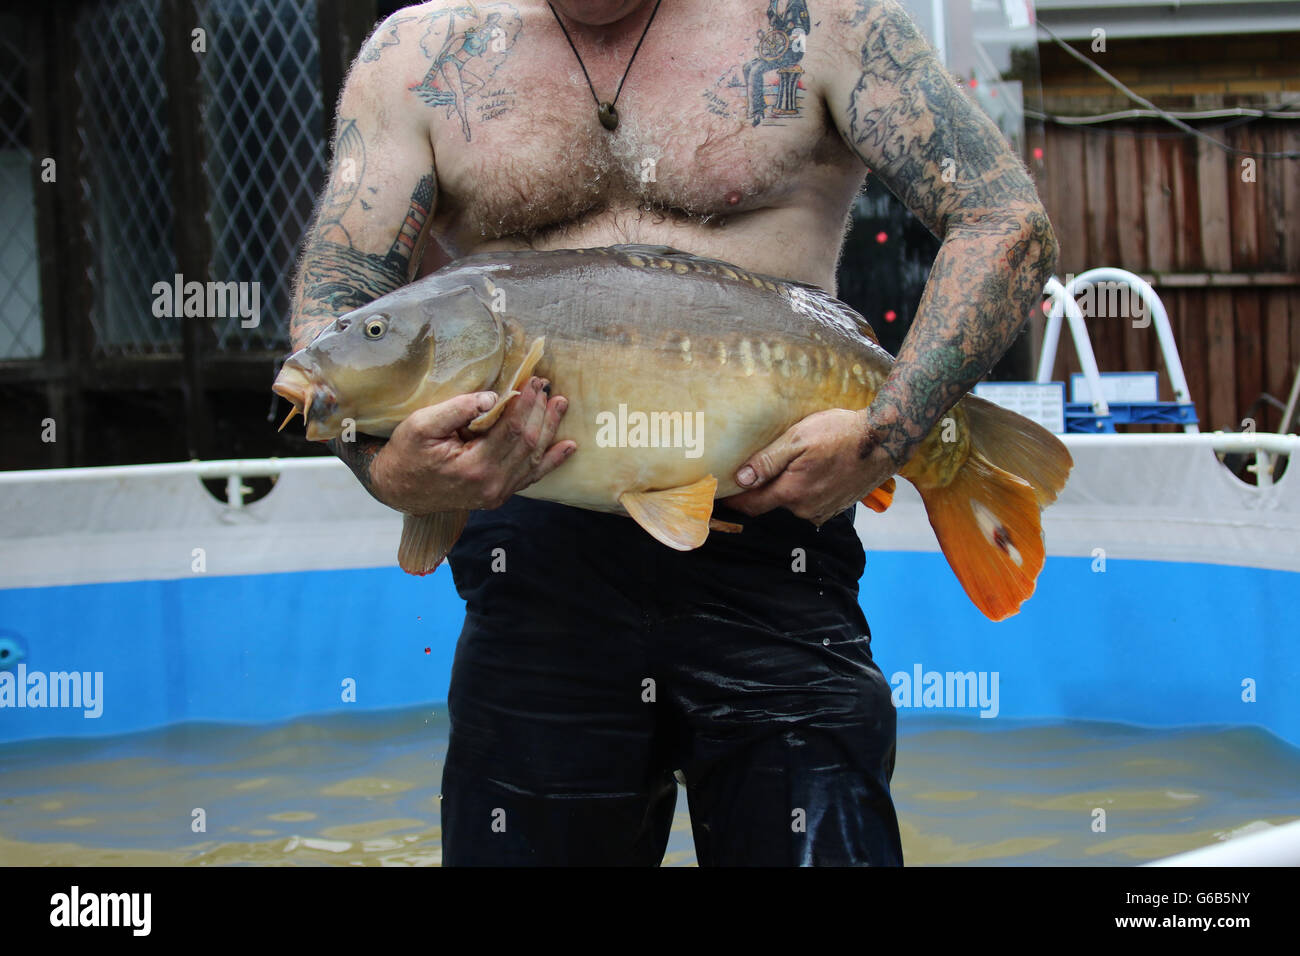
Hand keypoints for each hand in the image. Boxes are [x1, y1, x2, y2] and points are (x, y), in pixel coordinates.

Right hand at [370, 376, 573, 512]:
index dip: (525, 403)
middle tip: (545, 385)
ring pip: (534, 458)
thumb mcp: (420, 425)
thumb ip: (456, 409)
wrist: (399, 491)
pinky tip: (568, 447)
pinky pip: (531, 477)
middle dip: (539, 411)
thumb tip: (491, 398)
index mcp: (474, 467)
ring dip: (549, 429)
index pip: (510, 430)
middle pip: (527, 443)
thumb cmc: (407, 454)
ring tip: (560, 404)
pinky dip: (551, 461)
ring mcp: (498, 493)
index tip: (532, 381)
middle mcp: (492, 485)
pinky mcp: (499, 495)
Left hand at [721, 408, 897, 525]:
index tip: (717, 496)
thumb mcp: (798, 438)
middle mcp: (806, 508)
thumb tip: (740, 479)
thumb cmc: (840, 433)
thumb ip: (767, 461)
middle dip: (760, 490)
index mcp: (792, 492)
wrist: (885, 440)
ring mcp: (823, 510)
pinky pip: (810, 502)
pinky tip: (811, 471)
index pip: (752, 505)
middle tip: (750, 471)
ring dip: (786, 489)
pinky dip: (804, 490)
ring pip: (792, 503)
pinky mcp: (837, 507)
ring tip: (788, 466)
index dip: (733, 501)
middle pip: (772, 503)